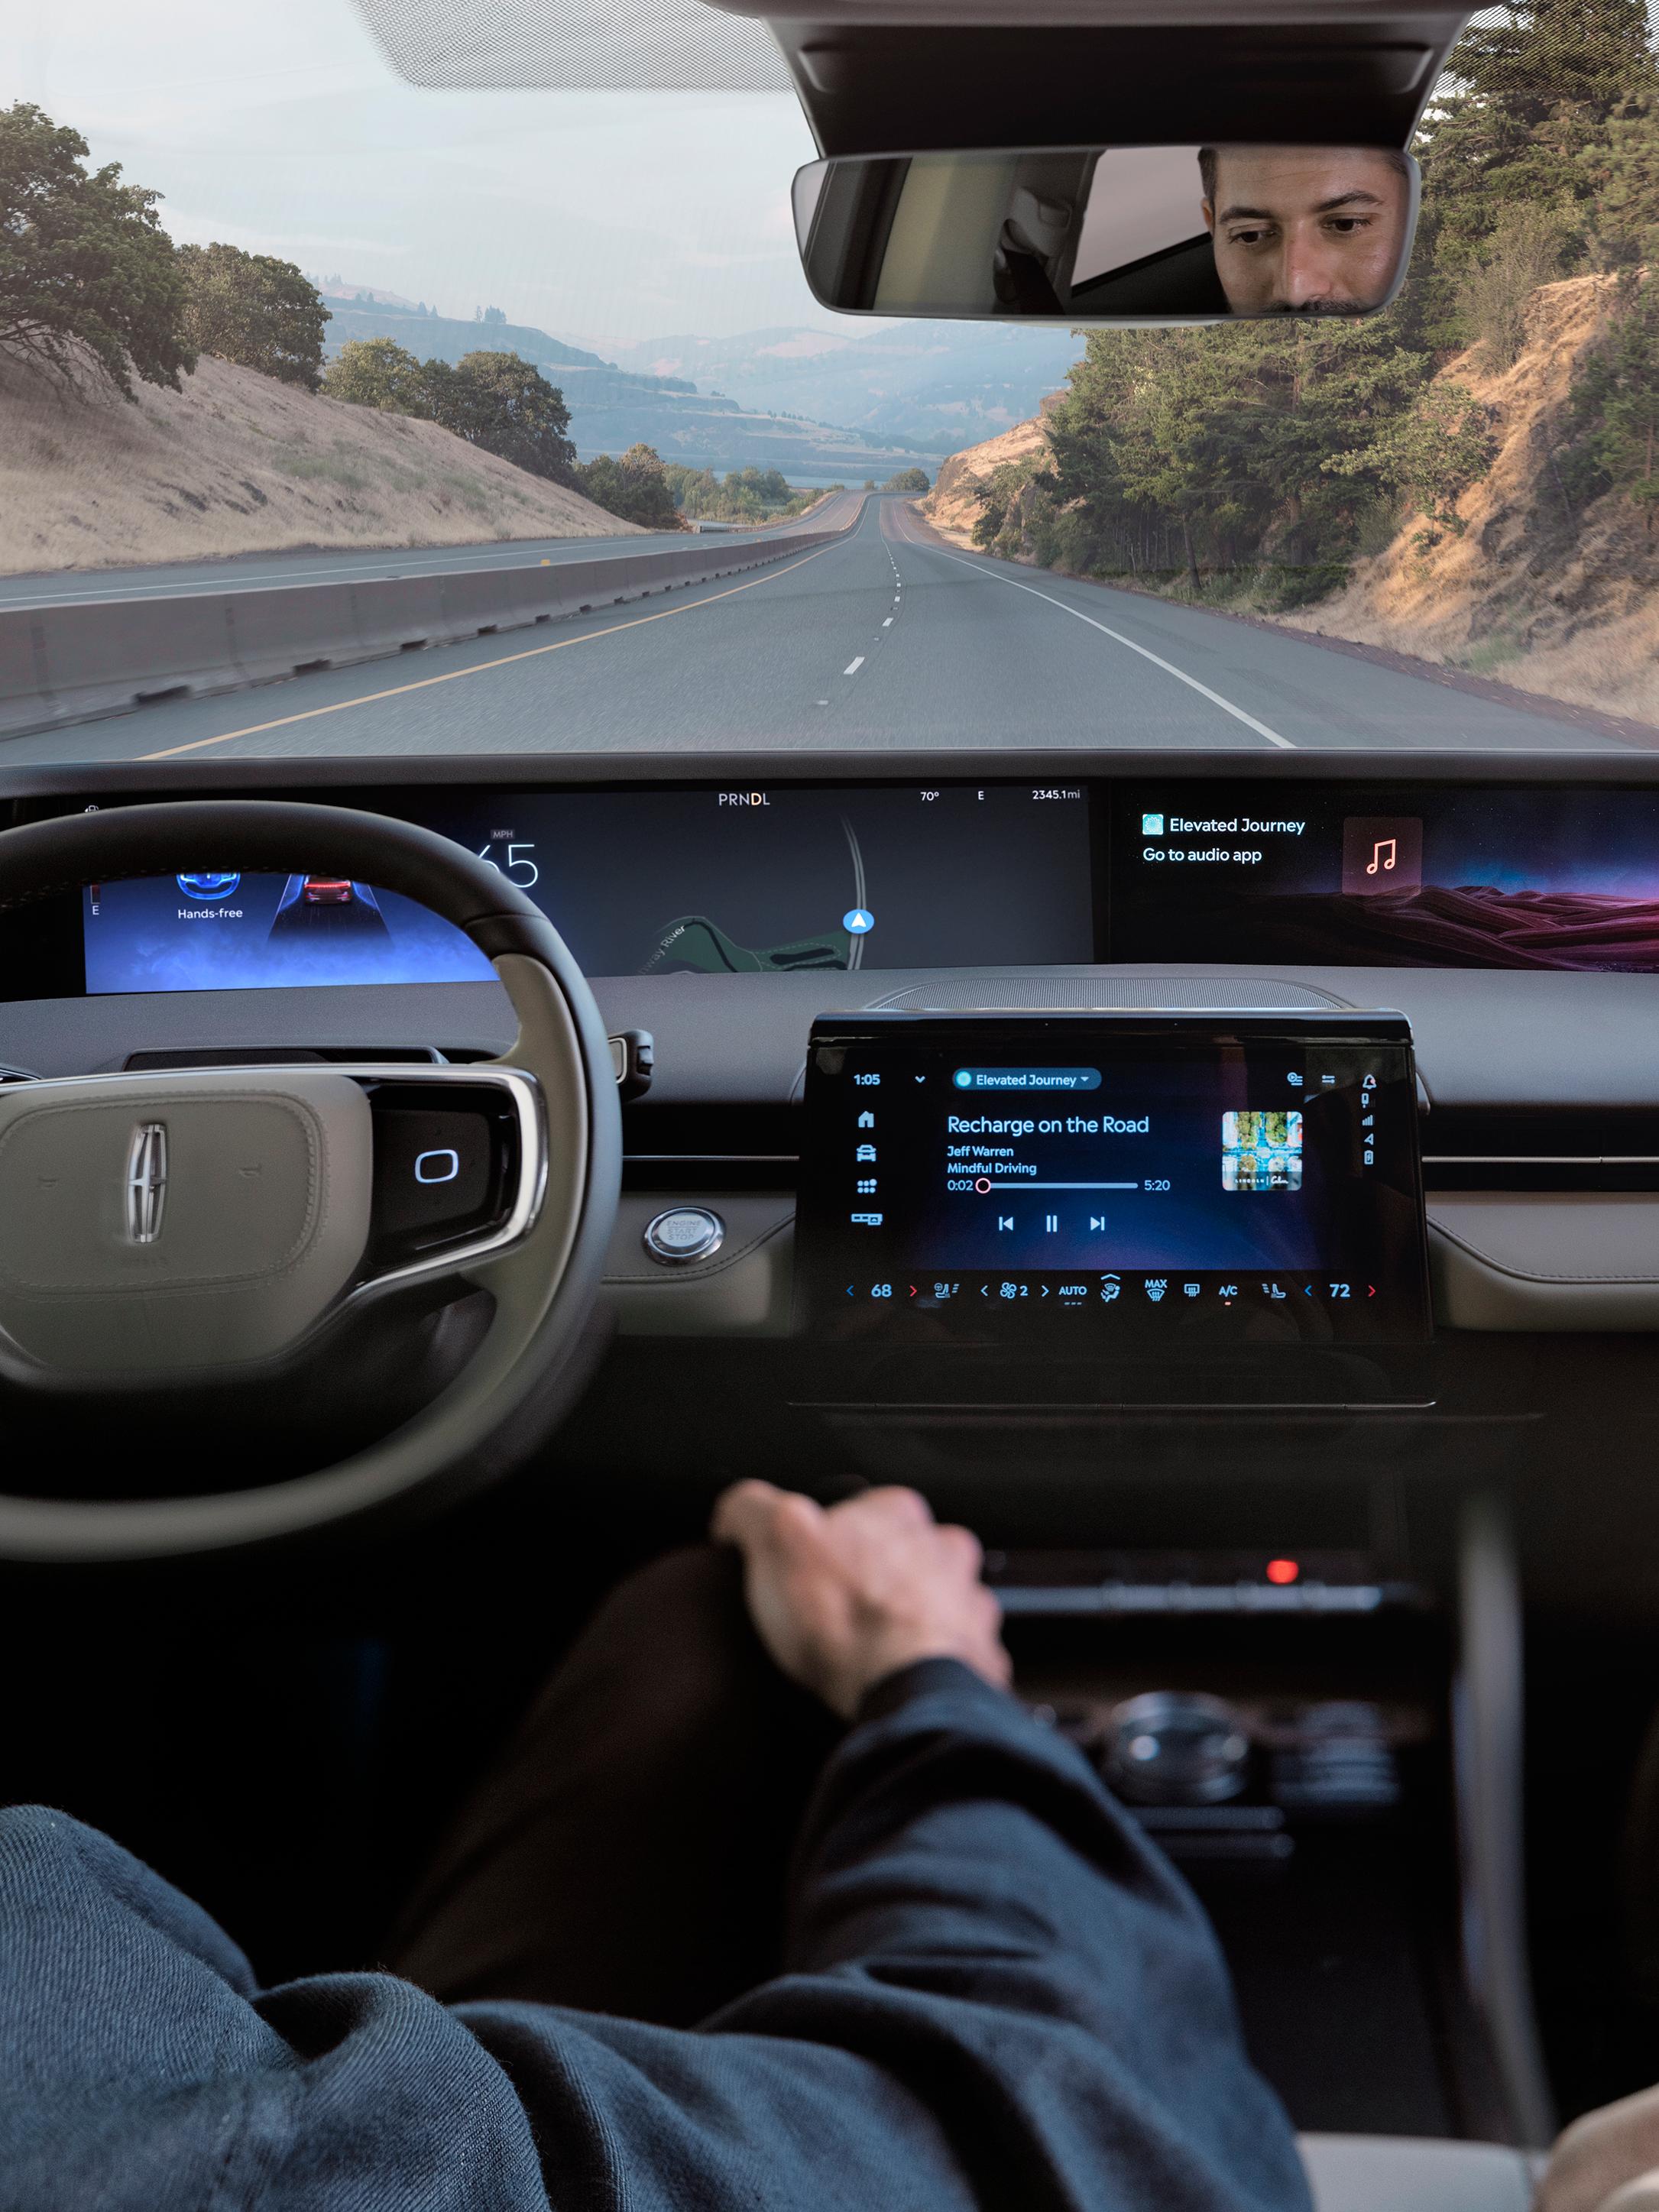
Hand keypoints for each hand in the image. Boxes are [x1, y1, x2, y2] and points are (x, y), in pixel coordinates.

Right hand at [711, 1480, 1011, 1719]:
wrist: (904, 1692)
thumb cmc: (844, 1619)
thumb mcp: (774, 1540)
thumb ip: (751, 1509)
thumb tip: (736, 1510)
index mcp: (897, 1513)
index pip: (860, 1508)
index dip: (829, 1539)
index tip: (809, 1568)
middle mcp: (944, 1549)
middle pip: (903, 1554)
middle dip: (876, 1578)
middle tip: (837, 1612)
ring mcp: (968, 1603)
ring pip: (936, 1601)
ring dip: (910, 1619)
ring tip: (869, 1650)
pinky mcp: (981, 1656)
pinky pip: (957, 1654)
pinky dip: (932, 1664)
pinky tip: (900, 1679)